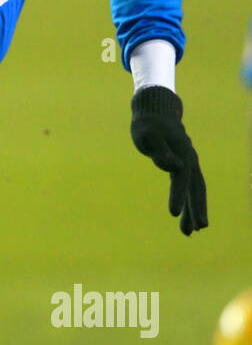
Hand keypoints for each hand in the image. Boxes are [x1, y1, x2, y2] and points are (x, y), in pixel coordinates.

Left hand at [130, 86, 207, 234]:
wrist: (156, 112)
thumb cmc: (148, 125)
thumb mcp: (148, 136)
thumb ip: (160, 151)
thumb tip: (174, 166)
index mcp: (181, 152)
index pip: (181, 177)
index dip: (178, 195)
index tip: (173, 213)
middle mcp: (189, 159)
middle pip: (196, 187)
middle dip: (196, 208)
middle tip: (197, 229)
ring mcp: (189, 162)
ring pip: (196, 189)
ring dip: (195, 209)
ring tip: (191, 232)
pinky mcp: (185, 166)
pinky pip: (190, 187)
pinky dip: (190, 201)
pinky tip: (186, 216)